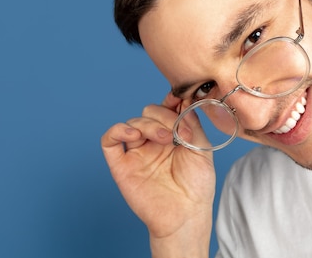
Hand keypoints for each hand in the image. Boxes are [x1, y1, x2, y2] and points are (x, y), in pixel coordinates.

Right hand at [101, 93, 214, 249]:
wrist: (186, 213)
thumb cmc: (197, 185)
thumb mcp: (201, 147)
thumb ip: (191, 122)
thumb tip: (184, 99)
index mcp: (173, 134)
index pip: (167, 108)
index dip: (172, 100)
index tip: (180, 98)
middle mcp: (154, 141)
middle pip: (150, 111)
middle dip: (165, 116)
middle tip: (179, 131)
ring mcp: (138, 151)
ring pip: (134, 122)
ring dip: (150, 123)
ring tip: (166, 138)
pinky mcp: (122, 164)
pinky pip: (110, 139)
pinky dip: (118, 130)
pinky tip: (134, 134)